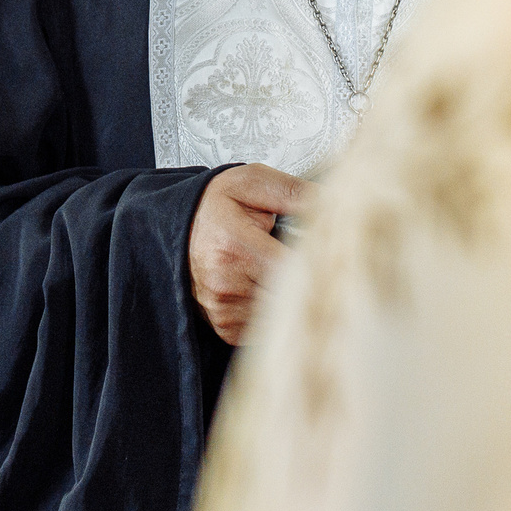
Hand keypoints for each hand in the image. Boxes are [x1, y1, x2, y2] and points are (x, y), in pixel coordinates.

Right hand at [187, 164, 312, 345]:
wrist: (179, 226)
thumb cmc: (217, 205)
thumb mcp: (252, 182)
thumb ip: (292, 191)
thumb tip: (331, 202)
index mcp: (235, 246)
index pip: (292, 269)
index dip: (314, 262)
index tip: (324, 253)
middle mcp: (226, 281)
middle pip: (291, 296)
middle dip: (305, 280)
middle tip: (305, 261)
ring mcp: (224, 307)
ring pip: (281, 315)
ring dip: (288, 298)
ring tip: (279, 272)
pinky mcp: (225, 325)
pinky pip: (265, 329)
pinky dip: (272, 313)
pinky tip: (265, 289)